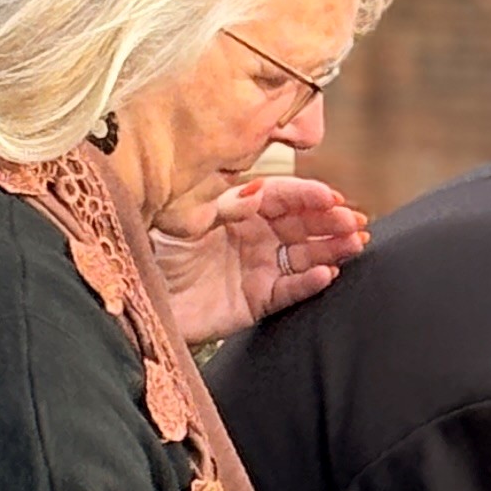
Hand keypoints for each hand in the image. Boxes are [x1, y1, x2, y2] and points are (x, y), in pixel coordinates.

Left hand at [149, 175, 369, 341]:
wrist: (136, 293)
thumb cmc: (155, 250)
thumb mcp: (187, 218)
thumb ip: (226, 206)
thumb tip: (260, 191)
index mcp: (239, 210)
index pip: (282, 197)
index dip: (307, 195)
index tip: (331, 195)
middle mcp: (254, 237)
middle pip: (301, 225)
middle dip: (330, 221)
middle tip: (354, 221)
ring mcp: (258, 268)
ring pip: (304, 256)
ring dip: (331, 249)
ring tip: (354, 245)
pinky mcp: (257, 300)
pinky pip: (288, 290)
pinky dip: (308, 283)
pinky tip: (327, 274)